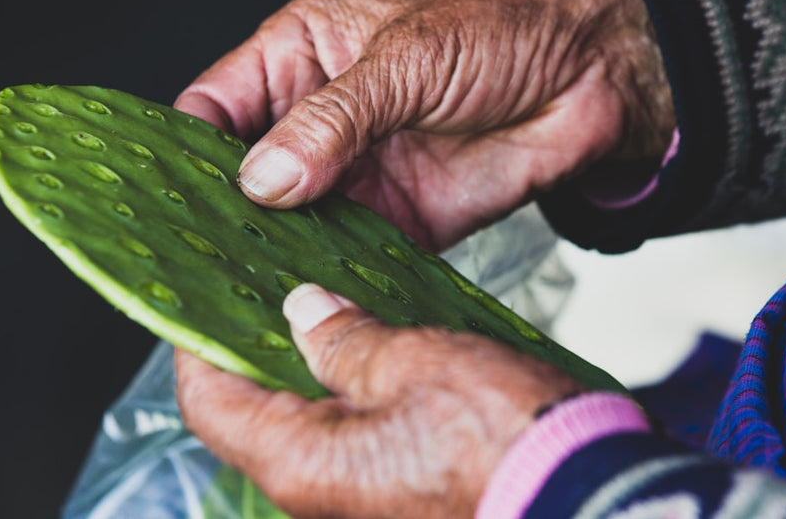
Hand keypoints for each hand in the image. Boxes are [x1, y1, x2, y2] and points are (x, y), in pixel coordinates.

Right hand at [174, 0, 672, 250]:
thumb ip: (331, 122)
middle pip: (246, 178)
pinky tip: (307, 300)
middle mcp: (319, 121)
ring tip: (241, 292)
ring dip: (272, 257)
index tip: (161, 199)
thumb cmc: (501, 30)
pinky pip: (350, 256)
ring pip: (292, 225)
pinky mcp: (400, 220)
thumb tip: (263, 180)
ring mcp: (357, 174)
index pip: (214, 109)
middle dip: (223, 217)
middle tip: (196, 260)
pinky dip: (329, 279)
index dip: (184, 152)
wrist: (594, 75)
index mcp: (301, 56)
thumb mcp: (405, 60)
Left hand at [175, 283, 582, 517]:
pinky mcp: (395, 493)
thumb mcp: (415, 364)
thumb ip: (345, 339)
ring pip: (307, 421)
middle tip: (275, 286)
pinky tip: (375, 346)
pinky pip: (351, 436)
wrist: (585, 498)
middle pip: (256, 411)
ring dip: (311, 365)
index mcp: (302, 462)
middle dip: (260, 345)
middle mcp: (317, 492)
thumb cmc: (506, 441)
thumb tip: (302, 313)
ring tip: (327, 304)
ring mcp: (357, 497)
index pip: (210, 400)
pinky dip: (351, 391)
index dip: (201, 341)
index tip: (209, 291)